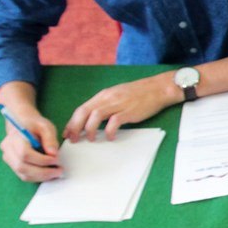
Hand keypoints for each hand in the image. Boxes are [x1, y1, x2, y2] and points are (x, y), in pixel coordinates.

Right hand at [0, 106, 61, 182]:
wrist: (22, 124)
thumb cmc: (34, 124)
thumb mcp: (45, 126)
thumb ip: (50, 139)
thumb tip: (53, 154)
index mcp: (14, 138)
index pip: (25, 154)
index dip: (41, 160)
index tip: (56, 160)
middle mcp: (8, 149)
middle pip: (22, 167)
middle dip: (43, 172)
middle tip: (59, 171)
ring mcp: (8, 158)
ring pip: (23, 174)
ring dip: (41, 177)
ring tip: (56, 173)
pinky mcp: (13, 165)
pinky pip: (24, 176)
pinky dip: (37, 177)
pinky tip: (49, 174)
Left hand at [63, 74, 177, 141]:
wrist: (159, 88)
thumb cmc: (139, 93)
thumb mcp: (117, 96)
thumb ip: (105, 105)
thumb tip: (92, 119)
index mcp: (103, 95)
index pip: (81, 108)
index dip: (72, 122)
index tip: (68, 133)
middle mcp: (108, 98)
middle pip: (84, 112)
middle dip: (75, 127)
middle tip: (73, 139)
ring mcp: (118, 104)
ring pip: (95, 116)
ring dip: (89, 129)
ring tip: (90, 139)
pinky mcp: (129, 111)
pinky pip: (114, 122)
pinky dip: (109, 131)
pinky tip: (110, 137)